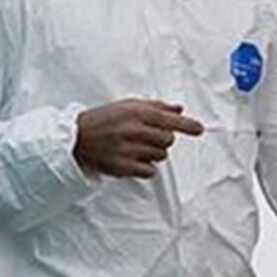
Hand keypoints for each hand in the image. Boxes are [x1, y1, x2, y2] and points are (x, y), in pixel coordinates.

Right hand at [74, 99, 204, 178]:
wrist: (76, 137)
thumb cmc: (105, 119)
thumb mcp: (128, 106)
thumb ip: (156, 107)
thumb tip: (179, 109)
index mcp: (136, 112)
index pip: (169, 119)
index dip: (187, 125)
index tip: (199, 129)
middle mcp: (133, 130)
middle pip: (168, 140)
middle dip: (162, 139)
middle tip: (147, 137)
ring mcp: (128, 149)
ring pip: (160, 156)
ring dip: (154, 153)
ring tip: (137, 147)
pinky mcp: (123, 167)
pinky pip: (149, 171)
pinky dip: (145, 167)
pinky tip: (133, 159)